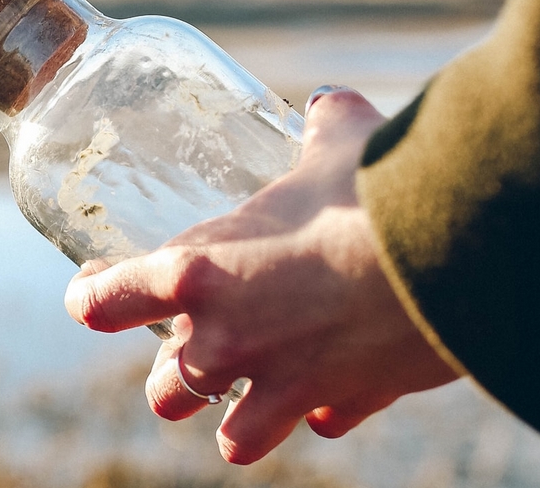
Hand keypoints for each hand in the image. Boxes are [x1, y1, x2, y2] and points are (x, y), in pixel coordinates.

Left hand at [65, 87, 460, 463]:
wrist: (447, 253)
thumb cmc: (372, 190)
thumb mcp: (336, 142)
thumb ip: (320, 123)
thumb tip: (326, 102)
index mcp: (198, 272)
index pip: (105, 302)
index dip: (93, 299)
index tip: (93, 294)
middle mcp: (225, 341)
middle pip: (164, 390)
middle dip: (175, 374)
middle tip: (199, 344)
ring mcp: (279, 385)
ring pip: (230, 437)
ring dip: (237, 416)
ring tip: (257, 390)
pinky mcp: (339, 405)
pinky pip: (315, 424)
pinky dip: (318, 410)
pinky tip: (334, 387)